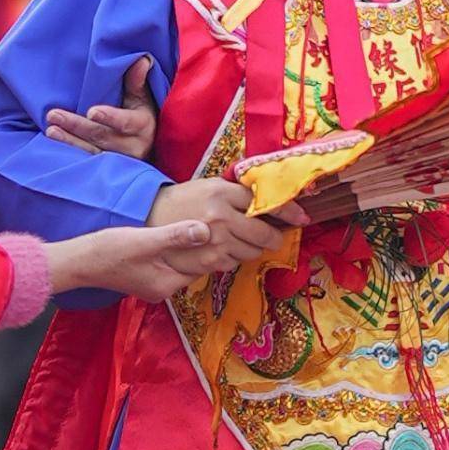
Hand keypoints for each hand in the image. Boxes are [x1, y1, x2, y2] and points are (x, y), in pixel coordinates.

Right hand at [44, 218, 213, 306]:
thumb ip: (175, 236)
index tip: (226, 223)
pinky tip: (176, 232)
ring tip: (201, 223)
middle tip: (218, 220)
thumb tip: (206, 230)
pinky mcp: (146, 276)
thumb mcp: (144, 240)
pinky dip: (176, 249)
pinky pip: (170, 263)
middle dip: (205, 246)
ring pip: (183, 264)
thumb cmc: (109, 251)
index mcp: (168, 284)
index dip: (216, 244)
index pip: (205, 265)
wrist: (78, 262)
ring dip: (190, 246)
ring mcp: (155, 284)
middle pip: (196, 266)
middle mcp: (164, 289)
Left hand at [45, 59, 158, 160]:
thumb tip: (142, 60)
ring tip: (50, 130)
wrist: (147, 146)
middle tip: (53, 115)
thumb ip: (137, 82)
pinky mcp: (108, 171)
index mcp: (143, 126)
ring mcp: (120, 162)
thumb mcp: (142, 98)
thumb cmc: (141, 115)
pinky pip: (87, 165)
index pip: (126, 122)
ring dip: (69, 142)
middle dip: (77, 126)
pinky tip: (52, 148)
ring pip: (92, 153)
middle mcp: (133, 147)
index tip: (91, 112)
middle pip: (102, 137)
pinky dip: (70, 156)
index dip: (110, 117)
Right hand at [150, 173, 296, 272]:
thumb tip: (269, 202)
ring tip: (239, 239)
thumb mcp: (208, 187)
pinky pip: (235, 262)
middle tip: (276, 235)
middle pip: (263, 233)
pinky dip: (234, 256)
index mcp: (221, 193)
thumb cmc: (181, 201)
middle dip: (275, 236)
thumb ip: (237, 195)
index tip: (302, 216)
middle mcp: (220, 217)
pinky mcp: (209, 261)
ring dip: (253, 247)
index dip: (288, 210)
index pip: (264, 202)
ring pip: (252, 251)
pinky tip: (222, 247)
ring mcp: (215, 242)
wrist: (146, 220)